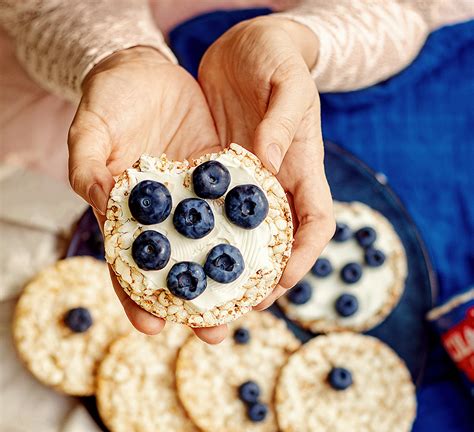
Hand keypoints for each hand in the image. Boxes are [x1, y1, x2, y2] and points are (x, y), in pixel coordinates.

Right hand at [68, 47, 225, 342]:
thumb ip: (88, 164)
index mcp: (128, 217)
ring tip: (253, 308)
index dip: (136, 297)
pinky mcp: (224, 180)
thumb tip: (97, 199)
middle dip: (197, 304)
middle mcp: (166, 218)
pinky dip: (254, 233)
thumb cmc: (109, 99)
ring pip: (216, 249)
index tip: (151, 326)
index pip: (130, 266)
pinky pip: (242, 211)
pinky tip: (272, 256)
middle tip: (213, 334)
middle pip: (180, 269)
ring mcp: (197, 203)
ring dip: (233, 281)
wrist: (146, 69)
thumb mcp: (92, 127)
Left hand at [198, 16, 334, 307]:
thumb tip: (268, 160)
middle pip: (275, 249)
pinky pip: (205, 216)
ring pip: (238, 242)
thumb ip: (281, 121)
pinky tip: (170, 259)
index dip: (304, 258)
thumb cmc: (276, 58)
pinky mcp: (216, 180)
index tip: (282, 283)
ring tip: (196, 305)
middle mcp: (276, 187)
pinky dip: (193, 241)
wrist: (247, 46)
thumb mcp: (285, 83)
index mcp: (304, 170)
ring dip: (220, 276)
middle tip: (231, 316)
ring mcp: (245, 187)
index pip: (316, 224)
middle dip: (257, 287)